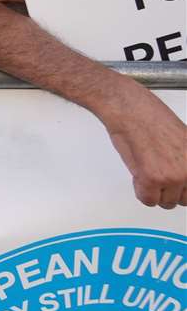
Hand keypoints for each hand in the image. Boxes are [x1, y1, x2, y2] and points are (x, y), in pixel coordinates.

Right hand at [99, 83, 186, 207]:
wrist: (130, 109)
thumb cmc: (152, 117)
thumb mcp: (184, 141)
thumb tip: (185, 176)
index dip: (183, 188)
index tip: (178, 187)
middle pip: (183, 199)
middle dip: (170, 190)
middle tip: (159, 175)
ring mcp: (173, 177)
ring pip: (165, 202)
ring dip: (154, 191)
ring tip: (147, 170)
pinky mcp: (152, 179)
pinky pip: (148, 200)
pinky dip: (141, 191)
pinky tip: (139, 174)